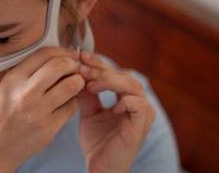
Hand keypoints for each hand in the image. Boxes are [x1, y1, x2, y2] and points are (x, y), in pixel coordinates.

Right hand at [0, 47, 84, 170]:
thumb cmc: (0, 115)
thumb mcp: (5, 87)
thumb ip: (27, 72)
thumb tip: (56, 56)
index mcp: (14, 79)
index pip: (44, 54)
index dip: (61, 51)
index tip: (67, 55)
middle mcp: (26, 92)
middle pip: (61, 65)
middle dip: (72, 65)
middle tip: (73, 69)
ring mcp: (38, 111)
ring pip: (72, 85)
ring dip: (77, 82)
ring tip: (73, 85)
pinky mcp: (49, 128)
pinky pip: (71, 107)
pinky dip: (72, 102)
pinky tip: (64, 104)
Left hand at [77, 52, 155, 172]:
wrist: (100, 168)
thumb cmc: (97, 143)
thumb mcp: (88, 112)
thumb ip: (86, 93)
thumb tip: (76, 71)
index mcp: (126, 98)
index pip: (115, 72)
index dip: (98, 63)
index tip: (80, 57)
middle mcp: (138, 103)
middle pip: (123, 74)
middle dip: (100, 69)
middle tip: (82, 66)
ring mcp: (142, 114)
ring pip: (131, 84)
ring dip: (109, 80)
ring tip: (90, 85)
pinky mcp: (141, 125)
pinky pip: (137, 103)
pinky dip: (122, 100)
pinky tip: (108, 105)